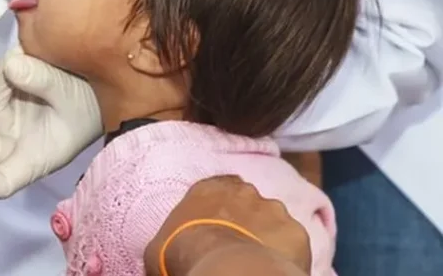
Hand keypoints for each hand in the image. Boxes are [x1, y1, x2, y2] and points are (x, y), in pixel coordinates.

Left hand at [0, 47, 101, 197]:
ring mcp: (6, 119)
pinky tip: (23, 56)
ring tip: (26, 61)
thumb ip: (44, 81)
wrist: (98, 80)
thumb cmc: (92, 102)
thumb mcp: (74, 95)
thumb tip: (10, 66)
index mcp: (32, 159)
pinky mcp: (4, 94)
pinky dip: (3, 70)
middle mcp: (14, 143)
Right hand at [143, 176, 311, 275]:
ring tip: (258, 259)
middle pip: (249, 203)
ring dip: (268, 235)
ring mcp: (274, 209)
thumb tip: (163, 252)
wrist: (222, 269)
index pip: (218, 189)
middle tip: (238, 246)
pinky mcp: (297, 232)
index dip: (220, 209)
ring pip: (274, 221)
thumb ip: (168, 237)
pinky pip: (293, 243)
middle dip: (247, 220)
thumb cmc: (182, 253)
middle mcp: (244, 191)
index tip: (217, 226)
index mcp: (209, 188)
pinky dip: (287, 254)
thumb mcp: (159, 245)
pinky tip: (275, 266)